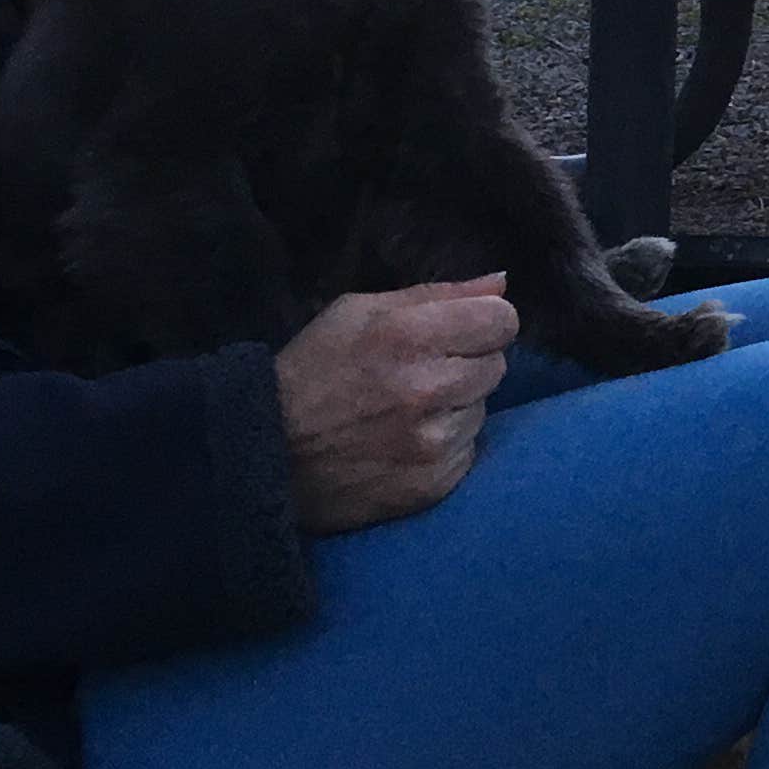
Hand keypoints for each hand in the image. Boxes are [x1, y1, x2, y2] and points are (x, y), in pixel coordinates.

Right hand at [273, 276, 517, 532]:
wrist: (266, 455)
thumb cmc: (312, 371)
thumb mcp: (358, 312)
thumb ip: (438, 295)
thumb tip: (501, 284)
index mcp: (409, 335)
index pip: (502, 320)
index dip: (484, 322)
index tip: (460, 332)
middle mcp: (428, 388)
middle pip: (497, 364)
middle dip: (467, 363)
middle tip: (422, 372)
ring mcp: (433, 442)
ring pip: (482, 409)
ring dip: (456, 406)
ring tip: (406, 411)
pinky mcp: (433, 484)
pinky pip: (468, 451)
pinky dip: (445, 446)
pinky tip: (404, 442)